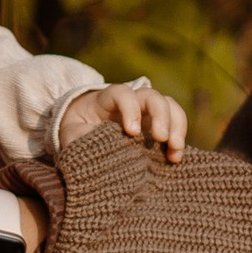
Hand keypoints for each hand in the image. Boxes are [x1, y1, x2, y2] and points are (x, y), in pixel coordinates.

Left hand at [54, 78, 185, 160]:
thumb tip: (102, 150)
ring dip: (176, 126)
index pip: (122, 93)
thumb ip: (83, 138)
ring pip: (169, 106)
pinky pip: (175, 125)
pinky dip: (179, 139)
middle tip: (161, 138)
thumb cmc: (77, 132)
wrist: (83, 135)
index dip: (129, 108)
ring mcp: (146, 114)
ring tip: (174, 150)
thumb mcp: (72, 135)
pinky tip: (175, 159)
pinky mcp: (156, 129)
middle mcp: (131, 102)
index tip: (131, 132)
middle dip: (160, 115)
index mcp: (107, 99)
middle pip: (151, 95)